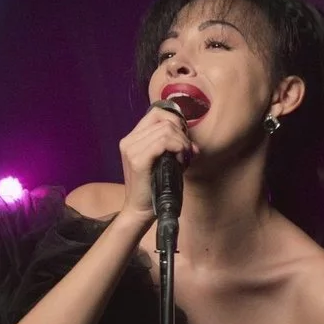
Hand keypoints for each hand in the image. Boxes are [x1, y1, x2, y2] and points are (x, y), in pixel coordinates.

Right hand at [119, 105, 197, 222]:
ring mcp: (131, 150)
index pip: (156, 113)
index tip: (183, 137)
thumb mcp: (165, 162)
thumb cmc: (155, 187)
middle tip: (186, 152)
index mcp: (132, 138)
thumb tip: (193, 145)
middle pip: (164, 121)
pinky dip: (177, 148)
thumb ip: (175, 147)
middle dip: (182, 135)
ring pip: (166, 130)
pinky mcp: (138, 160)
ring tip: (183, 158)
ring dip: (182, 143)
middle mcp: (129, 141)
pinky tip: (180, 160)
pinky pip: (164, 142)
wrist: (141, 210)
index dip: (175, 121)